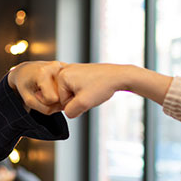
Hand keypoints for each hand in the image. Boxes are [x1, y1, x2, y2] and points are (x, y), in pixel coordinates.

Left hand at [7, 61, 64, 114]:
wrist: (25, 70)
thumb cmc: (24, 84)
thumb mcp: (29, 101)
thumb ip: (45, 108)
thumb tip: (64, 106)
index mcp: (43, 73)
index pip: (53, 99)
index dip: (44, 101)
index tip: (37, 94)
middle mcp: (55, 67)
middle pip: (61, 96)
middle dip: (51, 99)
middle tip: (42, 91)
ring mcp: (63, 66)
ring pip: (67, 93)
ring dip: (57, 95)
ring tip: (47, 89)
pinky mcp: (67, 67)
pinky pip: (68, 86)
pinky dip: (61, 90)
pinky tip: (53, 85)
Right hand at [56, 63, 172, 117]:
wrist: (119, 76)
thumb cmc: (103, 85)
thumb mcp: (83, 104)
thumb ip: (70, 112)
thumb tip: (68, 112)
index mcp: (62, 75)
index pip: (61, 100)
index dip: (75, 104)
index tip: (86, 96)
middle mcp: (66, 69)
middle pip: (66, 95)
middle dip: (78, 99)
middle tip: (90, 93)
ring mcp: (74, 69)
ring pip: (73, 92)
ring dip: (82, 95)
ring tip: (93, 90)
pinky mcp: (81, 70)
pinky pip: (78, 87)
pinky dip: (86, 90)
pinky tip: (94, 87)